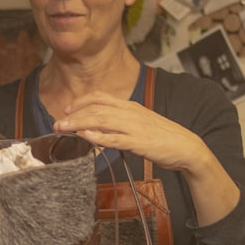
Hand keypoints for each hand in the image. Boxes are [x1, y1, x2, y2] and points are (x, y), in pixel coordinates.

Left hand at [52, 90, 205, 172]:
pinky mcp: (140, 142)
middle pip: (96, 109)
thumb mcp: (140, 123)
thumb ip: (121, 122)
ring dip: (80, 124)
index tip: (67, 109)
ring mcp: (135, 127)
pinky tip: (87, 137)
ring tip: (64, 129)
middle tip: (57, 123)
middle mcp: (131, 113)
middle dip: (74, 115)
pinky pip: (117, 138)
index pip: (101, 97)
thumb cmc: (163, 137)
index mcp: (130, 106)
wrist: (187, 147)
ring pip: (102, 121)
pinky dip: (100, 137)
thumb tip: (100, 127)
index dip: (81, 102)